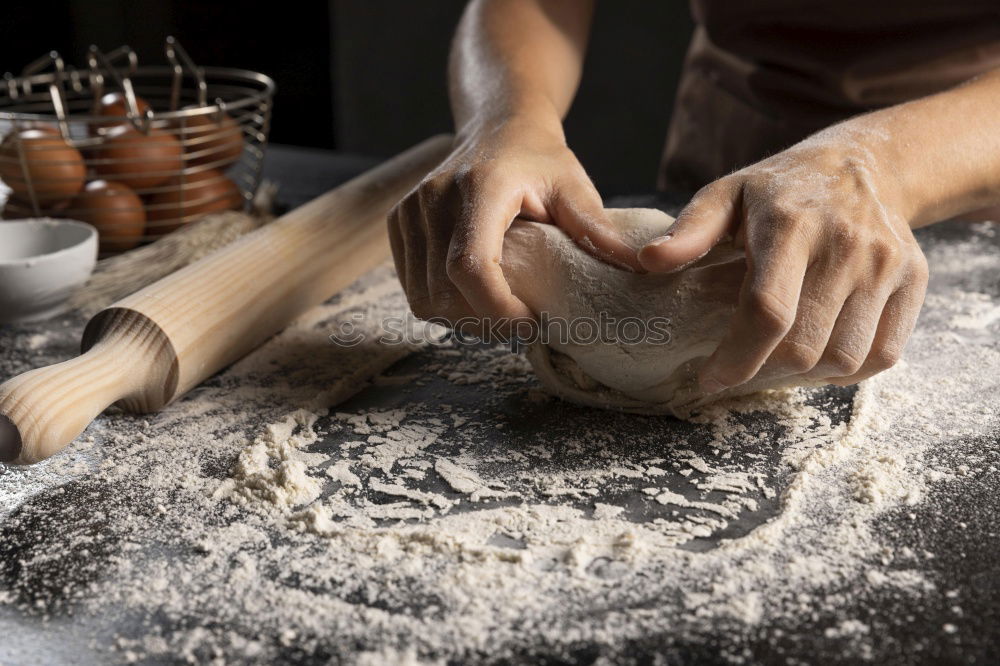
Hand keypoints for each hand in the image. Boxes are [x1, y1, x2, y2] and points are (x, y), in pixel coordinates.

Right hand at [388, 113, 640, 336]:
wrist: (497, 125)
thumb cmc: (540, 159)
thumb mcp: (574, 188)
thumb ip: (598, 230)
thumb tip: (642, 268)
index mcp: (478, 188)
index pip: (468, 267)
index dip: (497, 309)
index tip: (532, 322)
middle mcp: (432, 198)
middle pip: (443, 292)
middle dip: (485, 321)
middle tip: (524, 320)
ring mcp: (409, 211)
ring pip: (424, 297)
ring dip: (462, 318)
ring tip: (501, 308)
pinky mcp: (398, 223)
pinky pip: (413, 287)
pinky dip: (443, 304)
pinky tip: (476, 295)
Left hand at [638, 130, 928, 391]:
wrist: (863, 165)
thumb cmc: (778, 190)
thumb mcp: (725, 196)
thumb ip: (689, 231)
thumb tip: (648, 261)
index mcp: (790, 225)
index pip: (767, 312)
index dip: (737, 359)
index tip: (710, 378)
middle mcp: (846, 244)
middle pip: (805, 345)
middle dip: (763, 372)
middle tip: (740, 369)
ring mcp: (886, 264)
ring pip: (844, 358)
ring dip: (804, 375)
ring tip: (776, 359)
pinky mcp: (914, 279)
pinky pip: (882, 354)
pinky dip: (847, 370)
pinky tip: (818, 353)